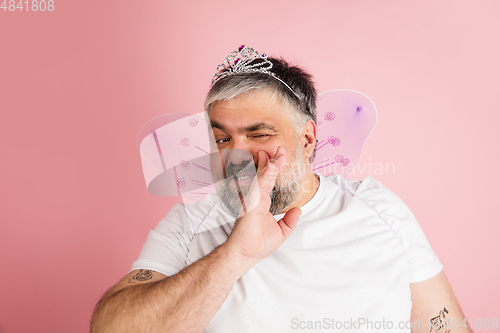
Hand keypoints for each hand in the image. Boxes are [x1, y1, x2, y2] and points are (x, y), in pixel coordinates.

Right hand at [224, 146, 301, 264]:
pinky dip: (266, 175)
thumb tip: (298, 210)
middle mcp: (256, 198)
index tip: (280, 157)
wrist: (246, 254)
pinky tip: (273, 166)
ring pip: (263, 177)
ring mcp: (253, 200)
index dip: (274, 168)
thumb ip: (289, 221)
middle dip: (273, 160)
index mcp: (262, 202)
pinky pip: (259, 187)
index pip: (269, 181)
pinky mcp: (250, 204)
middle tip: (280, 148)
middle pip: (265, 175)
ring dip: (271, 164)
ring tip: (279, 152)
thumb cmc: (257, 245)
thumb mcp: (281, 232)